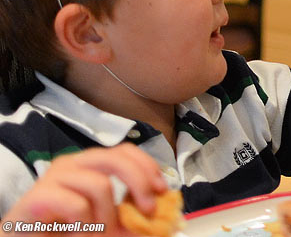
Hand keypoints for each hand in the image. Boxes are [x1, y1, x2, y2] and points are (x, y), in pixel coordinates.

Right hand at [2, 143, 165, 236]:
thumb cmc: (64, 227)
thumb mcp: (103, 219)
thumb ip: (127, 215)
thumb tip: (158, 218)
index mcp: (90, 163)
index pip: (126, 151)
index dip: (148, 167)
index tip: (162, 190)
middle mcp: (73, 163)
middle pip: (117, 159)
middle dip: (139, 185)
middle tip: (147, 211)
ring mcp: (54, 177)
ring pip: (100, 185)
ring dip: (108, 217)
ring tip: (101, 235)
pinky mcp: (39, 196)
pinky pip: (77, 206)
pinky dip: (86, 227)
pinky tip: (79, 235)